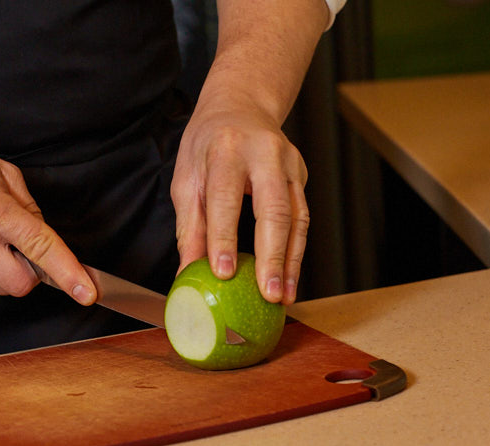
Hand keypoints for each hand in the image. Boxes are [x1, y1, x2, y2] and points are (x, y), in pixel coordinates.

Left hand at [172, 79, 309, 305]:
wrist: (241, 105)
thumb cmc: (207, 144)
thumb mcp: (186, 178)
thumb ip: (189, 227)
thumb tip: (186, 275)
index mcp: (226, 150)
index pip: (226, 199)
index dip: (224, 238)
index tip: (223, 273)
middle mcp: (264, 154)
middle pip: (274, 210)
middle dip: (272, 256)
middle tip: (268, 293)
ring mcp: (289, 164)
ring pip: (297, 217)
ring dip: (291, 262)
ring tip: (283, 296)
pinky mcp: (301, 176)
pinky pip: (303, 218)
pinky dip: (297, 252)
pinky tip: (289, 278)